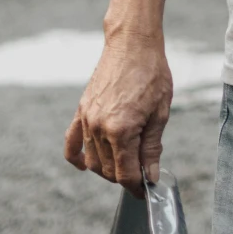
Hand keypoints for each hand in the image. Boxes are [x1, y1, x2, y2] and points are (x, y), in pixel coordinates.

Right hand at [65, 30, 172, 197]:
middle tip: (142, 171)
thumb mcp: (160, 113)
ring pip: (92, 161)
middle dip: (126, 176)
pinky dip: (76, 158)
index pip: (125, 173)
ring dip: (107, 169)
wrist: (133, 43)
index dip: (137, 186)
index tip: (146, 190)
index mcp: (121, 130)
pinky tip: (83, 166)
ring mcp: (87, 119)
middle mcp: (99, 128)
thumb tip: (150, 177)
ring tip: (126, 163)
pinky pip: (71, 142)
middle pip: (108, 170)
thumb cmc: (151, 74)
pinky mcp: (81, 110)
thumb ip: (152, 148)